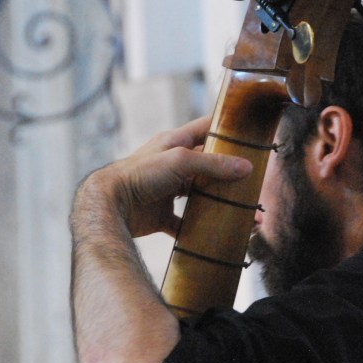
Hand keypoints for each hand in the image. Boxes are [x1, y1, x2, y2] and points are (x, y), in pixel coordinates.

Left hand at [77, 116, 251, 237]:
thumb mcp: (181, 160)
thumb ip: (213, 163)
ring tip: (243, 213)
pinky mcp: (161, 215)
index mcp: (175, 142)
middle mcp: (172, 164)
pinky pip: (184, 223)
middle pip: (207, 166)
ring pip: (199, 195)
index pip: (206, 128)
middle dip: (229, 173)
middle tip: (254, 182)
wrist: (109, 206)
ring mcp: (166, 191)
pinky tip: (217, 234)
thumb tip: (246, 168)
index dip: (227, 128)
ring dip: (219, 203)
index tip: (250, 133)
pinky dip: (199, 230)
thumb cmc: (139, 174)